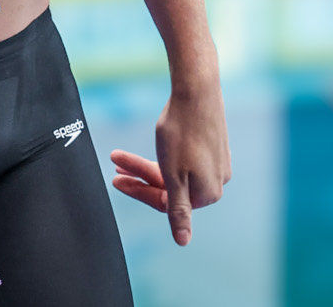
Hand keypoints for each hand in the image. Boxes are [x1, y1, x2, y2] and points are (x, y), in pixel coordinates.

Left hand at [109, 87, 231, 246]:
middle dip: (140, 177)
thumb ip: (177, 210)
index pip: (166, 203)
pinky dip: (164, 156)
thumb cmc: (182, 132)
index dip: (139, 192)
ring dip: (147, 165)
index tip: (115, 180)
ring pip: (175, 171)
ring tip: (122, 157)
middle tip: (116, 166)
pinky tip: (155, 146)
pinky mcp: (213, 146)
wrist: (196, 90)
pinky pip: (185, 159)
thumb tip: (183, 242)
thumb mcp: (173, 175)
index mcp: (208, 194)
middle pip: (170, 187)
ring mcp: (217, 163)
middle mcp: (217, 182)